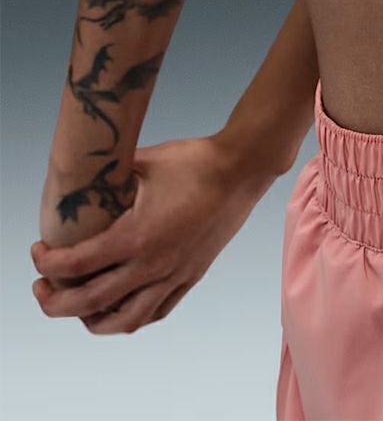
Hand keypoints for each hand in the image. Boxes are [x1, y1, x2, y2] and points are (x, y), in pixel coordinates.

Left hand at [30, 134, 276, 334]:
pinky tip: (119, 304)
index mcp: (137, 237)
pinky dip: (130, 316)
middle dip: (54, 302)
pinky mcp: (192, 275)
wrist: (243, 169)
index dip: (47, 263)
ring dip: (91, 320)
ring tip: (78, 305)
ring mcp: (175, 274)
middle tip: (43, 286)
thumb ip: (111, 173)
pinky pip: (155, 311)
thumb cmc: (197, 161)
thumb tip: (83, 174)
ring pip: (123, 321)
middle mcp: (154, 264)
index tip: (38, 252)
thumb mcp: (145, 161)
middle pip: (89, 304)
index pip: (76, 265)